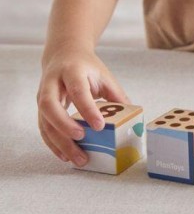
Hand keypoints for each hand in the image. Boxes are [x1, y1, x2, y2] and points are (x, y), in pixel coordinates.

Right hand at [37, 46, 129, 165]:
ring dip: (59, 142)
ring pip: (45, 121)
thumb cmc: (87, 68)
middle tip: (82, 139)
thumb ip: (116, 95)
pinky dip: (54, 145)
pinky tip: (66, 156)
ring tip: (77, 158)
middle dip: (64, 125)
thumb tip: (131, 118)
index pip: (78, 90)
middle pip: (50, 105)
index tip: (99, 126)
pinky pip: (44, 129)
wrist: (64, 55)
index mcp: (72, 71)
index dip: (87, 109)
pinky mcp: (40, 109)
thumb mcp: (104, 76)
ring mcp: (42, 96)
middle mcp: (52, 83)